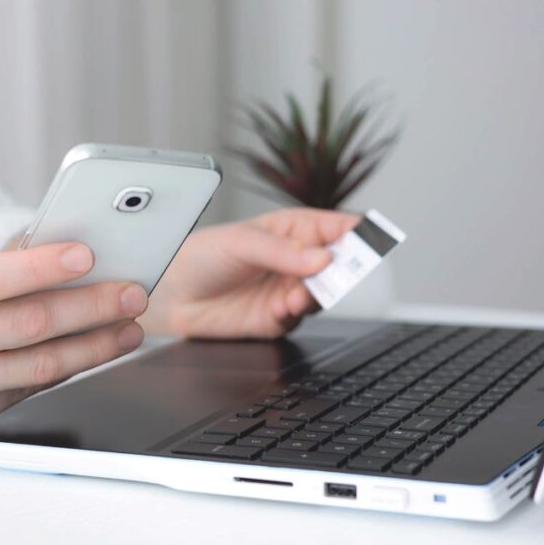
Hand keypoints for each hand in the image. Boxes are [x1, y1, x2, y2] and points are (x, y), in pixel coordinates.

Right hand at [0, 243, 146, 443]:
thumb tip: (39, 260)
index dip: (43, 264)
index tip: (87, 251)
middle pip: (31, 325)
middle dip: (94, 308)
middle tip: (132, 293)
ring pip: (39, 367)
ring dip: (92, 347)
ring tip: (126, 330)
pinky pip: (20, 394)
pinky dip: (56, 373)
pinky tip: (84, 357)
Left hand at [141, 208, 358, 338]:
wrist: (171, 296)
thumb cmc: (201, 256)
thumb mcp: (240, 243)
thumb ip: (282, 251)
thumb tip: (322, 258)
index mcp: (291, 230)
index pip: (334, 227)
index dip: (356, 231)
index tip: (372, 237)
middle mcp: (296, 259)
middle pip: (338, 263)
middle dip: (343, 267)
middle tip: (341, 270)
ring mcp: (290, 288)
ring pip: (324, 291)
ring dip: (317, 291)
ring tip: (299, 291)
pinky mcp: (280, 317)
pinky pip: (302, 316)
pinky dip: (298, 311)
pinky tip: (285, 305)